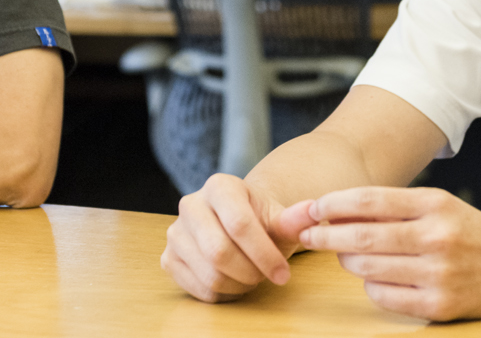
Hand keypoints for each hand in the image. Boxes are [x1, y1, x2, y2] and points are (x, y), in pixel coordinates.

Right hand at [161, 173, 316, 301]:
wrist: (240, 225)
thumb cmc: (263, 222)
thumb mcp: (280, 218)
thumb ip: (294, 219)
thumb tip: (312, 211)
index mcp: (219, 186)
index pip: (238, 224)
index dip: (264, 254)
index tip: (284, 274)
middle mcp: (191, 204)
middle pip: (218, 252)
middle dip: (250, 272)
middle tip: (268, 277)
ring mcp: (175, 232)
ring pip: (208, 273)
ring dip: (238, 285)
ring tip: (252, 277)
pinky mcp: (168, 258)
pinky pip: (197, 288)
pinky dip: (223, 294)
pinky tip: (235, 282)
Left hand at [296, 186, 480, 320]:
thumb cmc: (469, 231)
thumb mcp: (438, 206)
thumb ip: (393, 207)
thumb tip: (336, 209)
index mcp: (435, 204)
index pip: (371, 200)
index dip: (335, 204)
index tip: (313, 207)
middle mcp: (437, 237)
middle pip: (363, 237)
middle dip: (326, 235)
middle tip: (308, 233)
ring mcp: (439, 274)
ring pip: (368, 268)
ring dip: (347, 260)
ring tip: (346, 254)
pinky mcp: (440, 306)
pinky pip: (384, 296)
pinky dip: (370, 286)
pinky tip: (375, 277)